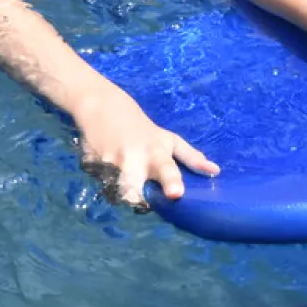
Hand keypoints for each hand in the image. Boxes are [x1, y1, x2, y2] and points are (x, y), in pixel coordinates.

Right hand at [70, 85, 218, 207]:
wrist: (103, 107)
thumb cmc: (142, 128)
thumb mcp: (168, 139)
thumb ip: (191, 157)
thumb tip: (215, 172)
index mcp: (156, 153)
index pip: (166, 169)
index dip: (171, 182)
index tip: (176, 193)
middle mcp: (133, 159)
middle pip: (133, 192)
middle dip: (136, 199)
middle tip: (139, 197)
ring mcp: (110, 162)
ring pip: (115, 192)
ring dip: (120, 192)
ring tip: (122, 179)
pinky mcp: (92, 164)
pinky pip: (100, 184)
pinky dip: (104, 182)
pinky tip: (106, 168)